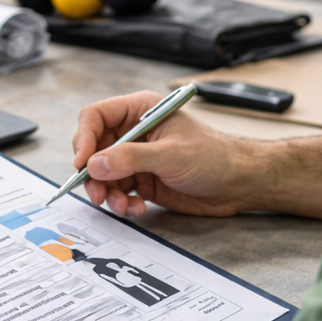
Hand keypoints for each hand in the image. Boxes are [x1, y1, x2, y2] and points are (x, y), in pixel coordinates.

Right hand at [72, 91, 251, 217]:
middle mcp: (133, 133)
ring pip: (103, 174)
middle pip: (94, 149)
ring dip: (108, 193)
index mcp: (140, 111)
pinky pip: (117, 191)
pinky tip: (137, 209)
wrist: (239, 184)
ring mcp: (136, 158)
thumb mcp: (171, 155)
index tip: (82, 162)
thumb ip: (131, 158)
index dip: (84, 138)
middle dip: (94, 174)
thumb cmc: (215, 157)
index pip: (96, 117)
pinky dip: (122, 202)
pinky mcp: (141, 180)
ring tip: (123, 206)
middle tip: (99, 194)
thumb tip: (95, 164)